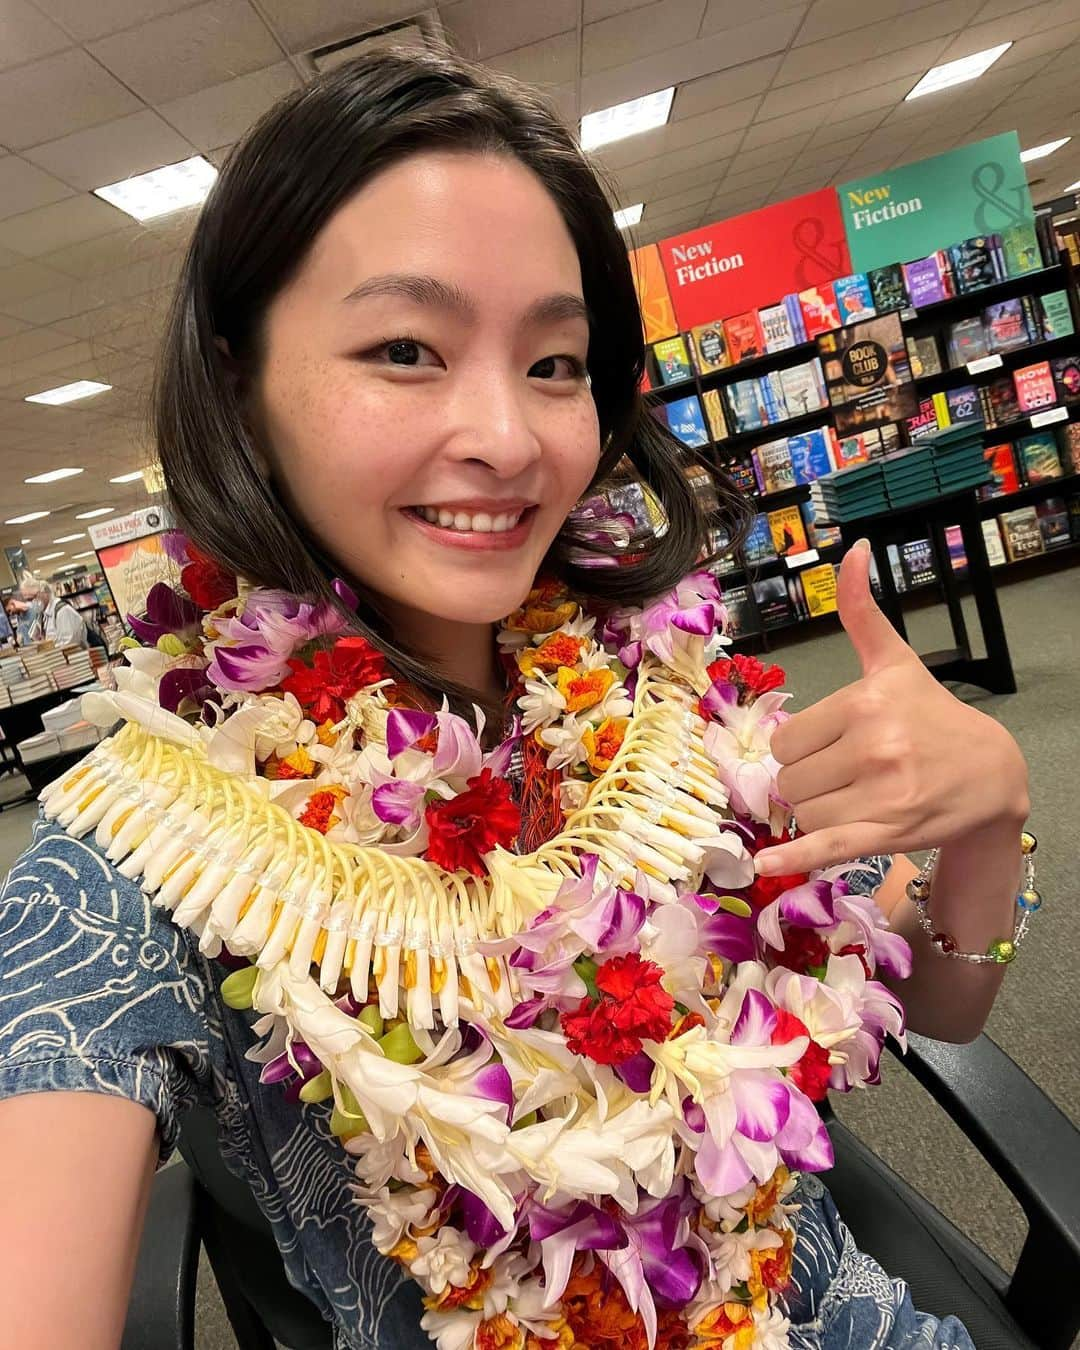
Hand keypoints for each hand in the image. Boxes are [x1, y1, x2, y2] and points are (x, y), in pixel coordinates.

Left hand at [754, 540, 1028, 875]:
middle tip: (840, 774)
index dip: (798, 749)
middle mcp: (873, 747)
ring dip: (815, 813)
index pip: (785, 740)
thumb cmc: (932, 716)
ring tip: (850, 798)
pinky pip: (828, 846)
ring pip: (804, 813)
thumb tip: (853, 549)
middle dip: (806, 780)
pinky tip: (770, 866)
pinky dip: (796, 858)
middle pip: (790, 779)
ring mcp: (882, 794)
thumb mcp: (894, 662)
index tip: (826, 747)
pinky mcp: (888, 833)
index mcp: (865, 702)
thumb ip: (863, 611)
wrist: (991, 773)